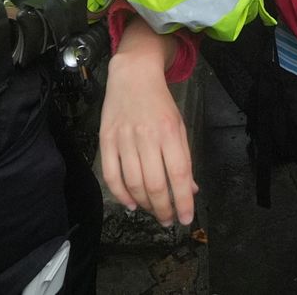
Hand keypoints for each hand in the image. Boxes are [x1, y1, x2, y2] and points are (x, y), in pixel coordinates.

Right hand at [99, 29, 196, 225]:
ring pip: (133, 183)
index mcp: (170, 132)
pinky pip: (111, 175)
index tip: (186, 219)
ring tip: (153, 212)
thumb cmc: (160, 103)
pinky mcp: (106, 140)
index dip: (183, 201)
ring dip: (144, 204)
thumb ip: (184, 158)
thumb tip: (189, 190)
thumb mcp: (180, 126)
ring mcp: (124, 139)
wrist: (133, 75)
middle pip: (155, 183)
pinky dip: (120, 194)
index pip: (179, 174)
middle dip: (163, 209)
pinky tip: (131, 203)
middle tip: (168, 220)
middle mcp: (147, 136)